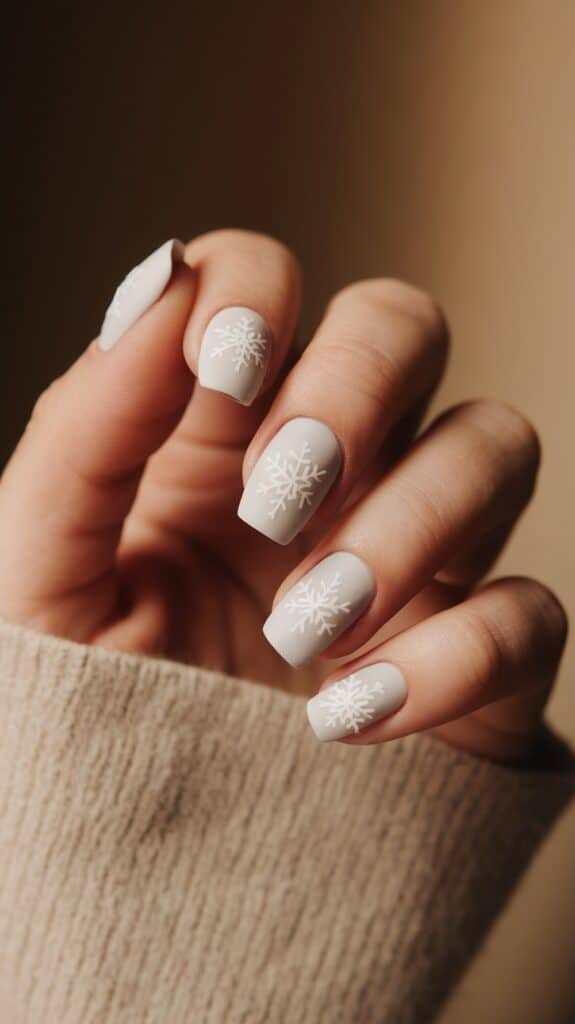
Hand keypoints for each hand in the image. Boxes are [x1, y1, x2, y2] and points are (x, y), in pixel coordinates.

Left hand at [0, 231, 566, 759]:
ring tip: (305, 632)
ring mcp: (416, 552)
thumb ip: (86, 428)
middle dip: (356, 386)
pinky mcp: (480, 656)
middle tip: (278, 498)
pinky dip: (454, 656)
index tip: (222, 371)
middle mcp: (328, 468)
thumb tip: (156, 284)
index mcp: (213, 431)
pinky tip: (353, 715)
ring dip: (409, 525)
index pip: (263, 282)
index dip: (256, 293)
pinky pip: (529, 612)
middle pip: (405, 325)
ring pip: (493, 444)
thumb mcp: (40, 570)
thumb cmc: (80, 711)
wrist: (152, 877)